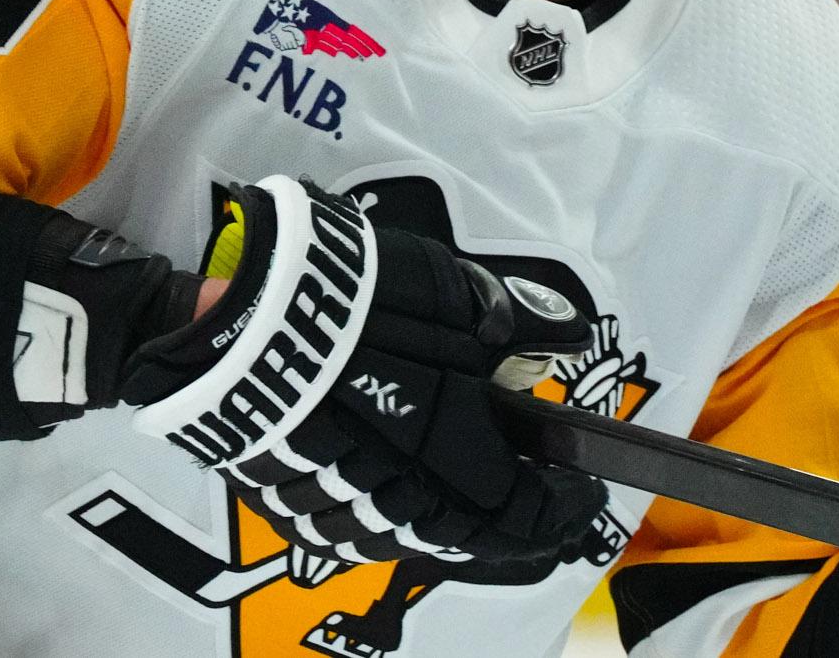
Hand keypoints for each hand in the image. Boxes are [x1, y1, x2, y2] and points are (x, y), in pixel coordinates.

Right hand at [120, 177, 607, 568]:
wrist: (257, 318)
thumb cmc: (374, 315)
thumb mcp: (470, 306)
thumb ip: (522, 332)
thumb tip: (566, 338)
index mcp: (465, 483)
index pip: (537, 518)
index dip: (568, 503)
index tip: (581, 484)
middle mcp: (405, 517)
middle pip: (470, 532)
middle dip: (502, 500)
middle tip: (517, 461)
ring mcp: (339, 515)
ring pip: (406, 528)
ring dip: (437, 498)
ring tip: (448, 450)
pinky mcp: (285, 500)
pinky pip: (347, 512)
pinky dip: (378, 490)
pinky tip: (380, 451)